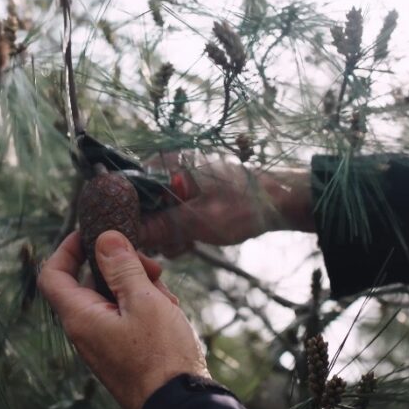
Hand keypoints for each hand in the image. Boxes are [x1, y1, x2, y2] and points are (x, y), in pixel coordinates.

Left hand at [38, 230, 209, 408]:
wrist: (179, 406)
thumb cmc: (161, 355)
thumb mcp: (144, 300)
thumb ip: (122, 266)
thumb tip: (104, 238)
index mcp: (80, 317)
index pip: (53, 275)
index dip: (66, 248)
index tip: (91, 233)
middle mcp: (85, 330)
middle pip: (90, 282)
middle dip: (121, 267)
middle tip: (152, 266)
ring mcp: (103, 343)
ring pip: (113, 299)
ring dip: (139, 287)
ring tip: (166, 295)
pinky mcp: (122, 352)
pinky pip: (125, 318)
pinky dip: (145, 307)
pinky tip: (169, 310)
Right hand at [141, 160, 314, 256]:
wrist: (280, 202)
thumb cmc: (243, 205)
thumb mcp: (198, 221)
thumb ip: (160, 226)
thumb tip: (128, 233)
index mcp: (166, 164)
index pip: (128, 189)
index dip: (129, 216)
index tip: (142, 238)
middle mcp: (168, 168)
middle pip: (140, 205)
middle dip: (153, 230)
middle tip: (173, 244)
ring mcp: (179, 182)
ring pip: (156, 214)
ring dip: (167, 234)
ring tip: (187, 243)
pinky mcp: (190, 194)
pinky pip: (171, 214)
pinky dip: (178, 230)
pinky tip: (192, 241)